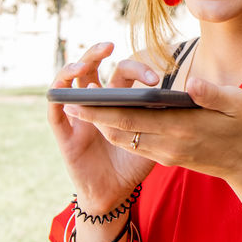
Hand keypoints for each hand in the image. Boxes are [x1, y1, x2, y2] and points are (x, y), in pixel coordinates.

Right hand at [48, 42, 159, 212]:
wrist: (112, 195)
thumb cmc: (134, 165)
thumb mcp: (153, 141)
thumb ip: (162, 121)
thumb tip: (186, 102)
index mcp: (116, 100)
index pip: (122, 73)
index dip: (136, 69)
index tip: (154, 78)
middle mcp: (94, 102)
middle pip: (92, 67)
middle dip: (97, 52)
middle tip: (109, 46)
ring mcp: (76, 115)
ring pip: (69, 81)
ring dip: (72, 67)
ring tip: (83, 62)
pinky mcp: (63, 133)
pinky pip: (54, 111)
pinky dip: (58, 98)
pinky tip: (66, 92)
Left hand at [60, 74, 241, 188]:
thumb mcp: (238, 104)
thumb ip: (213, 94)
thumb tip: (193, 83)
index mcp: (182, 128)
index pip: (133, 119)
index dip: (103, 110)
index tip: (80, 100)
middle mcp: (169, 145)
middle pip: (122, 130)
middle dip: (94, 118)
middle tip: (69, 103)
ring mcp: (167, 154)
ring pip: (126, 140)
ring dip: (104, 126)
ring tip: (84, 108)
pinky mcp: (168, 158)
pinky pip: (136, 145)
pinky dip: (120, 132)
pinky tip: (110, 119)